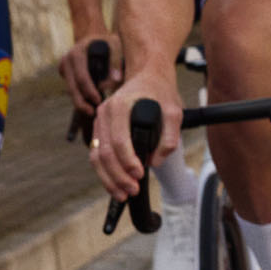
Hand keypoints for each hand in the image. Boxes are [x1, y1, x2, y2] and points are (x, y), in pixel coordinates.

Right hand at [57, 35, 119, 116]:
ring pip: (71, 89)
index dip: (90, 91)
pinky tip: (88, 105)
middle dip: (82, 102)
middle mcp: (66, 60)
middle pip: (72, 87)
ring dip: (80, 101)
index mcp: (77, 53)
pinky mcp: (65, 72)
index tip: (99, 101)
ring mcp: (64, 66)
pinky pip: (72, 87)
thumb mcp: (115, 46)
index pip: (82, 78)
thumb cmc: (109, 41)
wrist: (95, 36)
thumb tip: (116, 80)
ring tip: (91, 112)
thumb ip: (116, 62)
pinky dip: (80, 95)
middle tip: (93, 113)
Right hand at [89, 71, 182, 201]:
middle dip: (118, 176)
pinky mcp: (100, 129)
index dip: (128, 162)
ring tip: (123, 194)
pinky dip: (105, 171)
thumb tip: (155, 162)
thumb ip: (170, 137)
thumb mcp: (174, 111)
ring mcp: (99, 121)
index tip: (140, 175)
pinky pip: (97, 153)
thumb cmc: (160, 92)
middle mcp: (104, 113)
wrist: (148, 75)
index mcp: (119, 106)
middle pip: (104, 152)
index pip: (119, 141)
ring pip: (96, 156)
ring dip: (108, 178)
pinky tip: (115, 184)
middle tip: (133, 191)